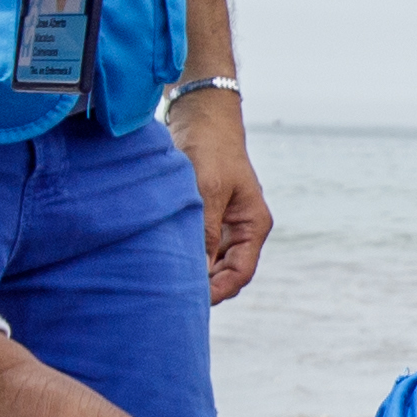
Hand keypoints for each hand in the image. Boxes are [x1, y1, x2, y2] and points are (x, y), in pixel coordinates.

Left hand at [175, 97, 271, 299]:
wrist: (200, 117)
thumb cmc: (211, 148)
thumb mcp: (209, 189)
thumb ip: (206, 231)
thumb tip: (198, 272)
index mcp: (253, 225)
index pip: (241, 273)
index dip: (218, 290)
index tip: (191, 299)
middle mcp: (240, 230)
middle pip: (225, 273)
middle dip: (203, 286)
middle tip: (172, 296)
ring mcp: (222, 225)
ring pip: (209, 263)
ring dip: (191, 272)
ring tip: (165, 281)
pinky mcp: (203, 217)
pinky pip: (195, 247)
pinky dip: (182, 256)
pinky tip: (162, 261)